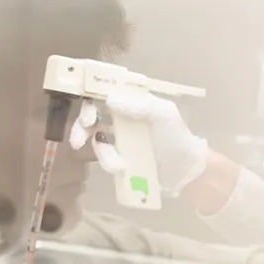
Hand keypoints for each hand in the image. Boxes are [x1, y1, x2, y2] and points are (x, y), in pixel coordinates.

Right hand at [71, 91, 208, 193]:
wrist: (185, 171)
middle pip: (92, 116)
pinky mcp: (119, 157)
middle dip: (81, 128)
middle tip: (78, 141)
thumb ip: (139, 104)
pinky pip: (105, 157)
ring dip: (103, 153)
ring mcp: (119, 138)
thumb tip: (108, 99)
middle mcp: (121, 117)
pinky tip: (122, 169)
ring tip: (119, 166)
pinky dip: (110, 163)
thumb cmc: (177, 137)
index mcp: (132, 101)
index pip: (104, 92)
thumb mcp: (163, 114)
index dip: (89, 98)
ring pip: (96, 140)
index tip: (86, 113)